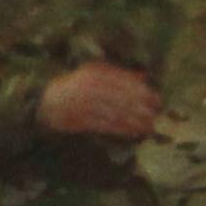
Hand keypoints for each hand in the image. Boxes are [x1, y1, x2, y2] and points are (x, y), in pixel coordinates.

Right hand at [37, 61, 162, 140]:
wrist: (48, 102)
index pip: (124, 83)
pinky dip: (121, 129)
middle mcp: (88, 88)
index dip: (143, 92)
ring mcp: (82, 104)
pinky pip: (105, 125)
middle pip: (121, 99)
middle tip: (155, 115)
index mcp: (94, 73)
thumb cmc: (78, 87)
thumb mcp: (95, 74)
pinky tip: (133, 131)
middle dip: (141, 108)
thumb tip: (144, 76)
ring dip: (134, 121)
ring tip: (148, 126)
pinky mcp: (79, 120)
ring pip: (115, 113)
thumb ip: (118, 74)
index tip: (157, 100)